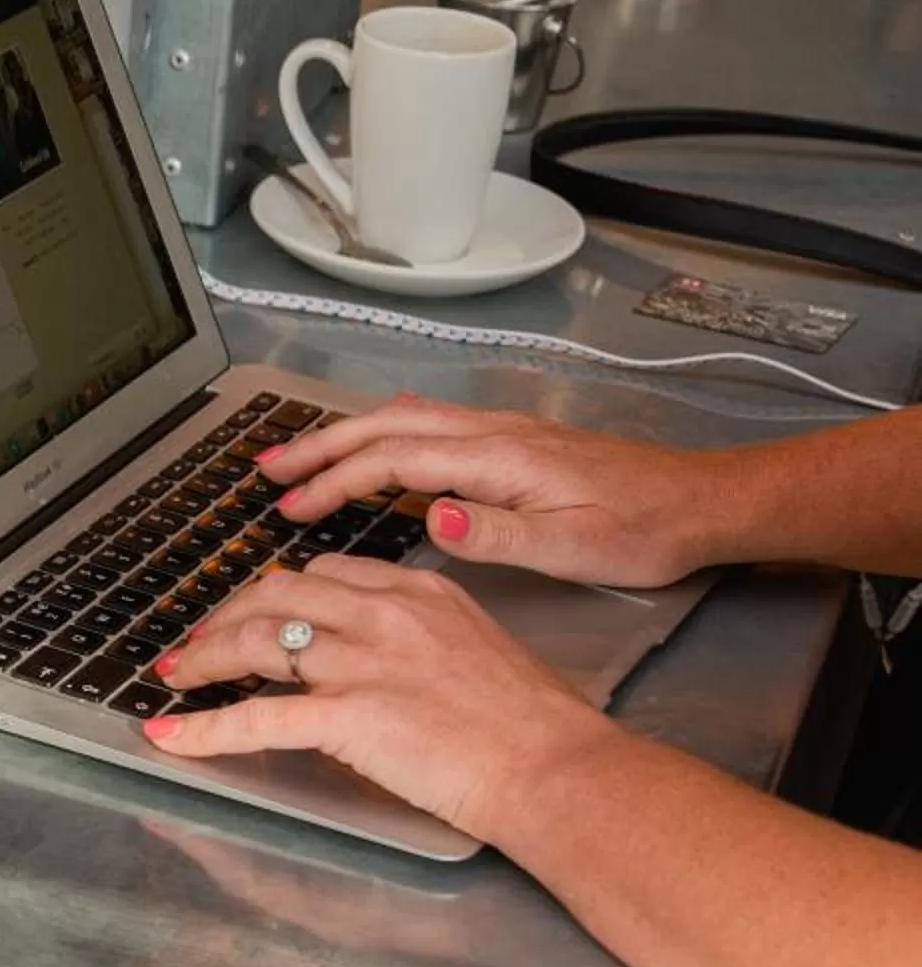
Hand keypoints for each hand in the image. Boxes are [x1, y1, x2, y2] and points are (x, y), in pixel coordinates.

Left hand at [143, 556, 622, 842]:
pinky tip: (170, 734)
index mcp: (418, 592)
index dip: (274, 592)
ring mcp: (363, 663)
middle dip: (226, 614)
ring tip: (175, 675)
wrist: (555, 767)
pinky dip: (204, 728)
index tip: (252, 611)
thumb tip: (380, 654)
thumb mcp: (477, 648)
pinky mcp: (348, 716)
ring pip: (256, 642)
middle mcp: (384, 614)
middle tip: (199, 642)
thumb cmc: (532, 724)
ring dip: (204, 658)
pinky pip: (257, 718)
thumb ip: (421, 638)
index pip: (324, 573)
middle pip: (276, 593)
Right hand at [258, 395, 728, 587]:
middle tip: (266, 469)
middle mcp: (492, 434)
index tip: (292, 508)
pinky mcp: (512, 443)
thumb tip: (433, 519)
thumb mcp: (574, 547)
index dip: (336, 482)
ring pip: (404, 420)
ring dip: (345, 435)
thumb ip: (500, 533)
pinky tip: (372, 444)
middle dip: (320, 445)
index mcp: (498, 458)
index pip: (394, 460)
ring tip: (298, 456)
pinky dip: (382, 433)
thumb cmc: (642, 532)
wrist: (702, 503)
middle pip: (386, 426)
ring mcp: (502, 432)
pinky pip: (427, 425)